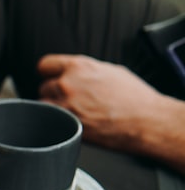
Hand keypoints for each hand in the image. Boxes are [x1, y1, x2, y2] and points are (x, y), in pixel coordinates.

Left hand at [37, 54, 159, 151]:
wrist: (145, 120)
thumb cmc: (134, 97)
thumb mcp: (111, 71)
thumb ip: (87, 71)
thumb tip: (77, 73)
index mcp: (79, 66)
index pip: (45, 65)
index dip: (49, 73)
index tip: (51, 78)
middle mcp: (67, 84)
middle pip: (43, 87)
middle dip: (53, 93)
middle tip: (70, 99)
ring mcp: (65, 105)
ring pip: (43, 105)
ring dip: (52, 109)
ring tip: (72, 112)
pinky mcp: (66, 125)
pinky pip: (49, 122)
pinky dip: (56, 123)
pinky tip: (70, 123)